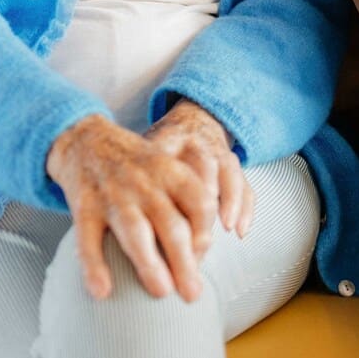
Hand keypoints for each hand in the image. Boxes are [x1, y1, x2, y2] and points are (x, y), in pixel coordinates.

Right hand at [45, 114, 216, 302]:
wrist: (87, 140)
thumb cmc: (136, 165)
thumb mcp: (168, 168)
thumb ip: (187, 201)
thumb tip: (203, 250)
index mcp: (172, 173)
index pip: (201, 204)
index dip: (205, 234)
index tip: (203, 259)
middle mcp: (146, 184)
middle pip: (172, 225)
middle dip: (185, 261)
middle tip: (193, 293)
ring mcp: (114, 195)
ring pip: (135, 232)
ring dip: (149, 264)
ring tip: (161, 292)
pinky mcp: (84, 206)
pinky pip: (88, 239)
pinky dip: (94, 266)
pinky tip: (101, 291)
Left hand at [145, 100, 253, 240]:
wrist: (194, 121)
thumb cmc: (161, 146)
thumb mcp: (141, 151)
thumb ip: (133, 177)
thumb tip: (113, 220)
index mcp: (170, 139)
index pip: (168, 158)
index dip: (167, 185)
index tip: (161, 218)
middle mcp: (198, 144)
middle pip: (204, 166)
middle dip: (203, 200)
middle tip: (195, 236)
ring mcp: (220, 153)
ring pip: (228, 173)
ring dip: (229, 201)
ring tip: (225, 227)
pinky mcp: (234, 167)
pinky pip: (244, 185)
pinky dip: (244, 208)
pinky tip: (240, 231)